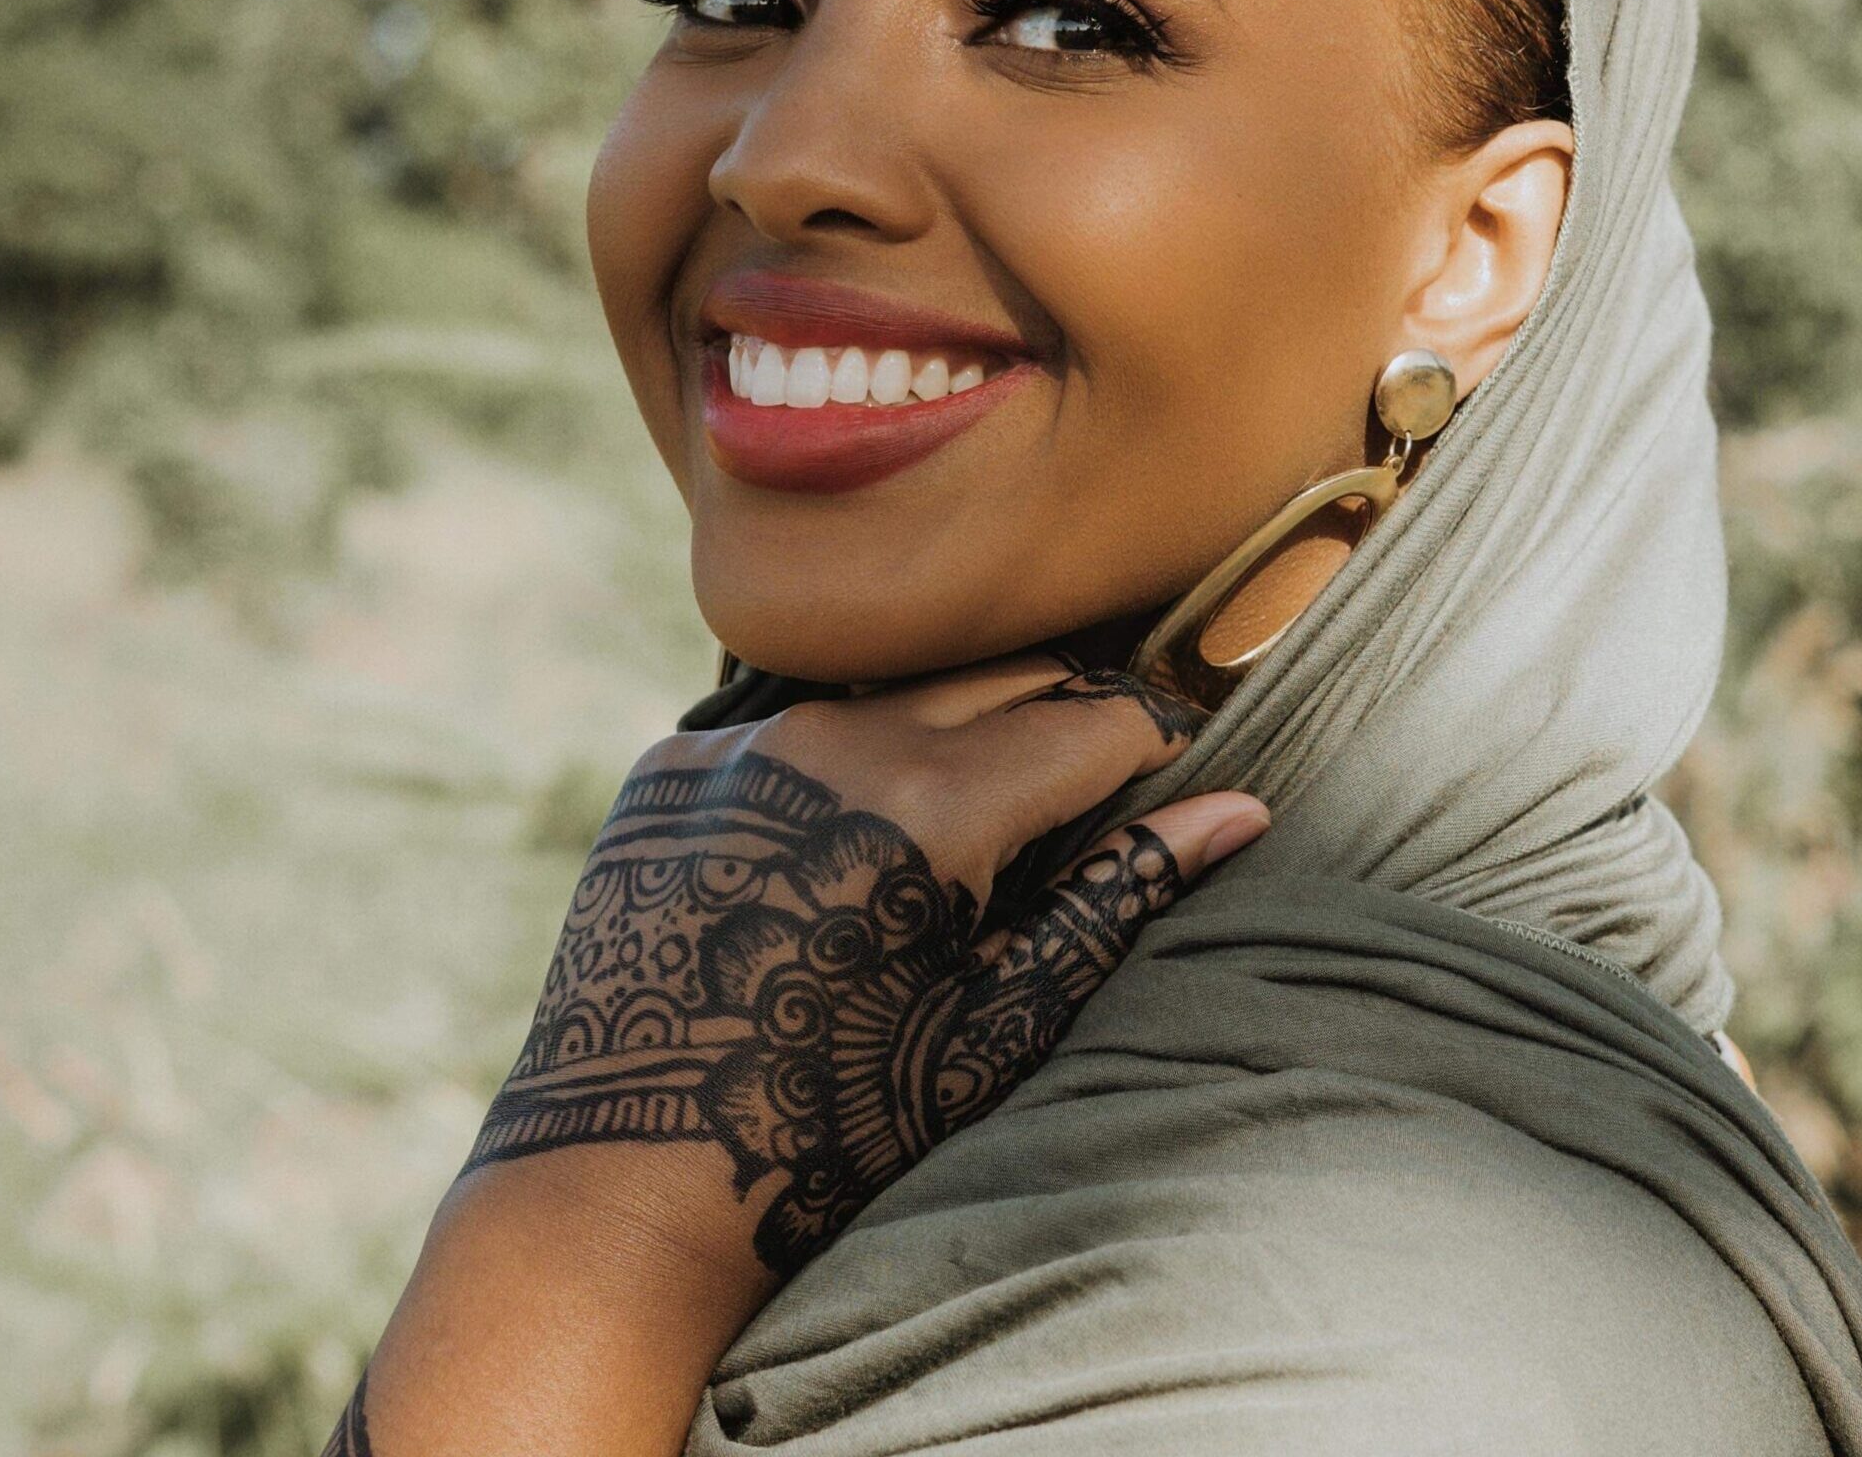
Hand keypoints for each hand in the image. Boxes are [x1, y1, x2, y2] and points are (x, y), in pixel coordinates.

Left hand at [327, 652, 1266, 1456]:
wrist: (622, 1184)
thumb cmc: (832, 1129)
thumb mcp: (995, 1024)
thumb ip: (1114, 896)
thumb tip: (1239, 810)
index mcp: (932, 805)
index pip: (1090, 721)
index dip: (1150, 741)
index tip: (1174, 761)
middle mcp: (833, 739)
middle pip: (1001, 678)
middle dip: (1063, 715)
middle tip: (1092, 782)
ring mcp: (740, 743)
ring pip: (895, 689)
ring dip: (951, 727)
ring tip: (967, 817)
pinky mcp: (670, 764)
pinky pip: (791, 722)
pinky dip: (843, 754)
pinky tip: (847, 836)